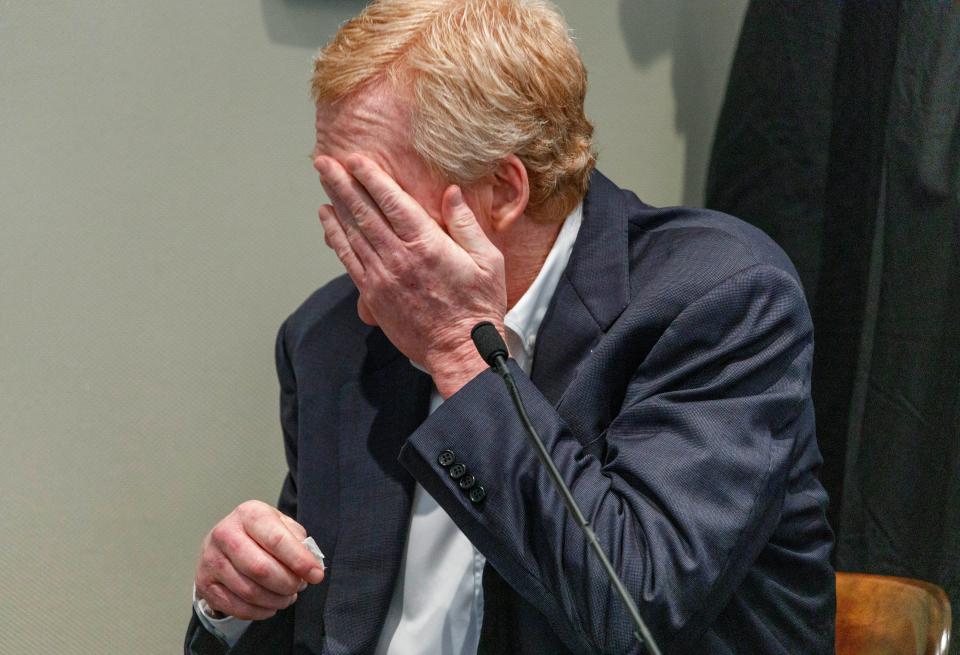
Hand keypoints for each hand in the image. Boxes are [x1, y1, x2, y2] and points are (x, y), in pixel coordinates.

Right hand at [195, 500, 324, 620]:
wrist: (225, 539)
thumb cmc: (260, 533)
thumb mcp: (281, 525)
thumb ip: (298, 541)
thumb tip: (311, 565)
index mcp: (249, 513)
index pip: (277, 540)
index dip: (300, 561)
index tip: (317, 575)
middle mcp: (225, 533)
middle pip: (261, 569)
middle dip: (287, 583)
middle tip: (299, 586)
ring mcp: (210, 559)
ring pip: (249, 591)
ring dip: (275, 600)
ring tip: (287, 596)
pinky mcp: (204, 583)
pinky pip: (236, 607)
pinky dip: (259, 612)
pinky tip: (270, 606)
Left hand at [315, 153, 506, 397]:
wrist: (460, 350)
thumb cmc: (479, 306)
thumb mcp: (488, 260)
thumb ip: (466, 224)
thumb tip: (451, 192)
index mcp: (427, 245)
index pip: (392, 202)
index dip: (371, 177)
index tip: (356, 159)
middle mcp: (399, 257)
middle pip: (363, 212)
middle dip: (342, 183)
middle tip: (324, 162)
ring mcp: (382, 277)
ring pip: (351, 233)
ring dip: (334, 204)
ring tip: (322, 181)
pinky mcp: (373, 295)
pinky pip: (347, 259)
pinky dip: (334, 237)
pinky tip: (326, 220)